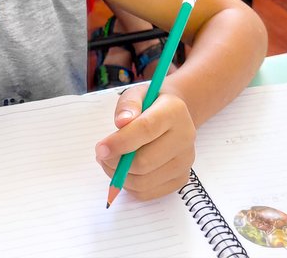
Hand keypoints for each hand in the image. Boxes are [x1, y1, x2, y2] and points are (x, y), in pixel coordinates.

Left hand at [95, 85, 195, 201]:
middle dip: (115, 162)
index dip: (120, 142)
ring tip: (111, 162)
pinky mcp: (181, 179)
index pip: (146, 130)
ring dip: (119, 176)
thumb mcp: (136, 94)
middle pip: (145, 162)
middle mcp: (185, 137)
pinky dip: (129, 186)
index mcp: (175, 112)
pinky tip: (125, 171)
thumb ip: (127, 104)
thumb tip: (122, 122)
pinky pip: (147, 193)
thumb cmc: (150, 105)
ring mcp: (185, 161)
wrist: (173, 117)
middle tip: (102, 154)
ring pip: (144, 182)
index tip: (100, 148)